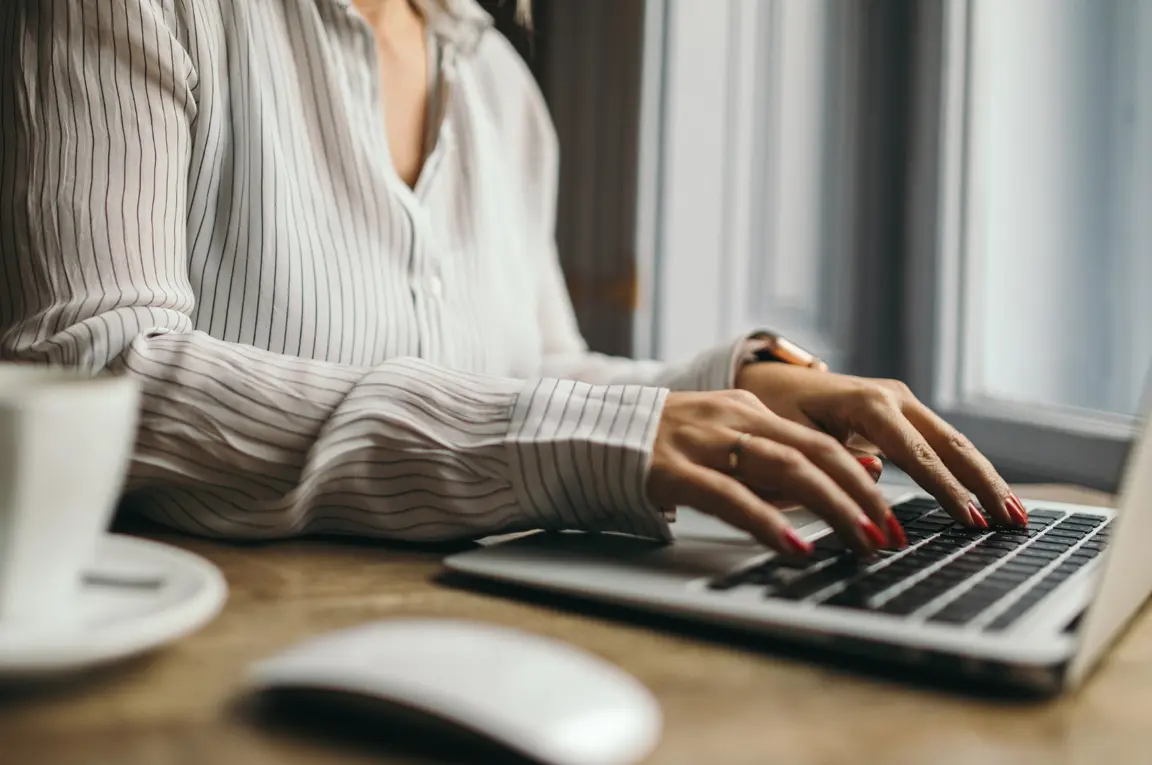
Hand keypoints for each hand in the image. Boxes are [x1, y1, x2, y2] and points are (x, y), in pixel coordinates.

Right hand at [646, 390, 902, 556]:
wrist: (582, 436)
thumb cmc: (658, 452)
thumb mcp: (723, 448)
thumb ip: (775, 465)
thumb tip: (849, 478)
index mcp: (747, 411)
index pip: (820, 442)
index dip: (863, 478)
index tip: (892, 514)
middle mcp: (730, 418)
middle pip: (814, 451)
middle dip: (860, 495)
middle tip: (891, 534)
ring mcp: (700, 441)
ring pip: (783, 467)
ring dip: (831, 506)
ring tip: (860, 540)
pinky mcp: (669, 469)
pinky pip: (728, 496)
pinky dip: (768, 522)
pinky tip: (794, 547)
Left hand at [736, 363, 1026, 528]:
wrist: (771, 382)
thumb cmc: (776, 411)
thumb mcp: (793, 437)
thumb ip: (833, 458)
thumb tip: (878, 476)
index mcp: (866, 403)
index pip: (916, 453)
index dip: (944, 489)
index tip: (968, 519)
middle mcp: (893, 397)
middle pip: (950, 445)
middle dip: (984, 485)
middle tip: (1011, 523)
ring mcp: (903, 403)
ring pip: (955, 443)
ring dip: (985, 479)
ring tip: (1014, 516)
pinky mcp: (904, 414)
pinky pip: (942, 444)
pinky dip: (968, 471)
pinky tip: (988, 498)